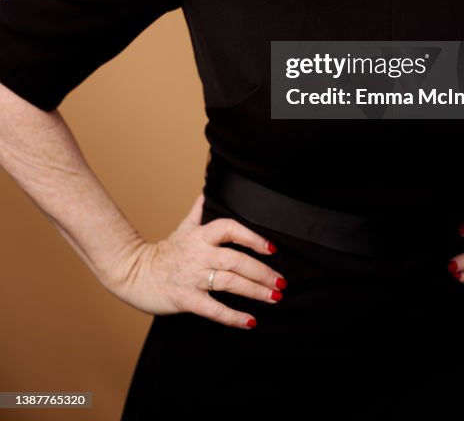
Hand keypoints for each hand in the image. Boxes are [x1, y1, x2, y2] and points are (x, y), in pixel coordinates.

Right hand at [104, 193, 286, 328]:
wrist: (134, 274)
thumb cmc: (163, 252)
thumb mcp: (183, 228)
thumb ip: (198, 211)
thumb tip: (207, 190)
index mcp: (200, 236)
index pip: (230, 229)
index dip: (252, 237)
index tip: (271, 248)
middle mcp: (198, 254)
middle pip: (235, 260)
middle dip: (262, 272)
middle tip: (281, 282)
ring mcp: (192, 277)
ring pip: (229, 283)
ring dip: (254, 291)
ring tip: (274, 298)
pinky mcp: (185, 299)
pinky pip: (213, 309)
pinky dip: (233, 316)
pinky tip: (250, 321)